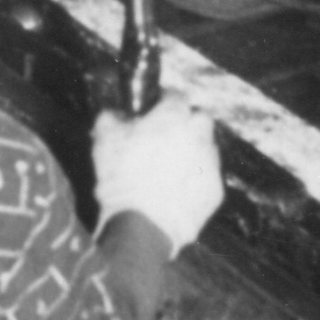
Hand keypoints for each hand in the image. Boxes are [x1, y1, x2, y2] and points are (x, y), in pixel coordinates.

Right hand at [93, 94, 224, 252]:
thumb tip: (114, 113)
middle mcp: (199, 135)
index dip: (163, 100)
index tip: (154, 108)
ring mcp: (211, 164)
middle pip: (200, 118)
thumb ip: (111, 117)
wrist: (143, 224)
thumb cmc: (122, 177)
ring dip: (193, 151)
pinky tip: (176, 189)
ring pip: (207, 148)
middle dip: (187, 122)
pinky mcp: (215, 190)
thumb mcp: (104, 139)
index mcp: (173, 116)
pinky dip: (195, 179)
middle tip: (166, 135)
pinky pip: (207, 177)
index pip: (175, 95)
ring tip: (170, 166)